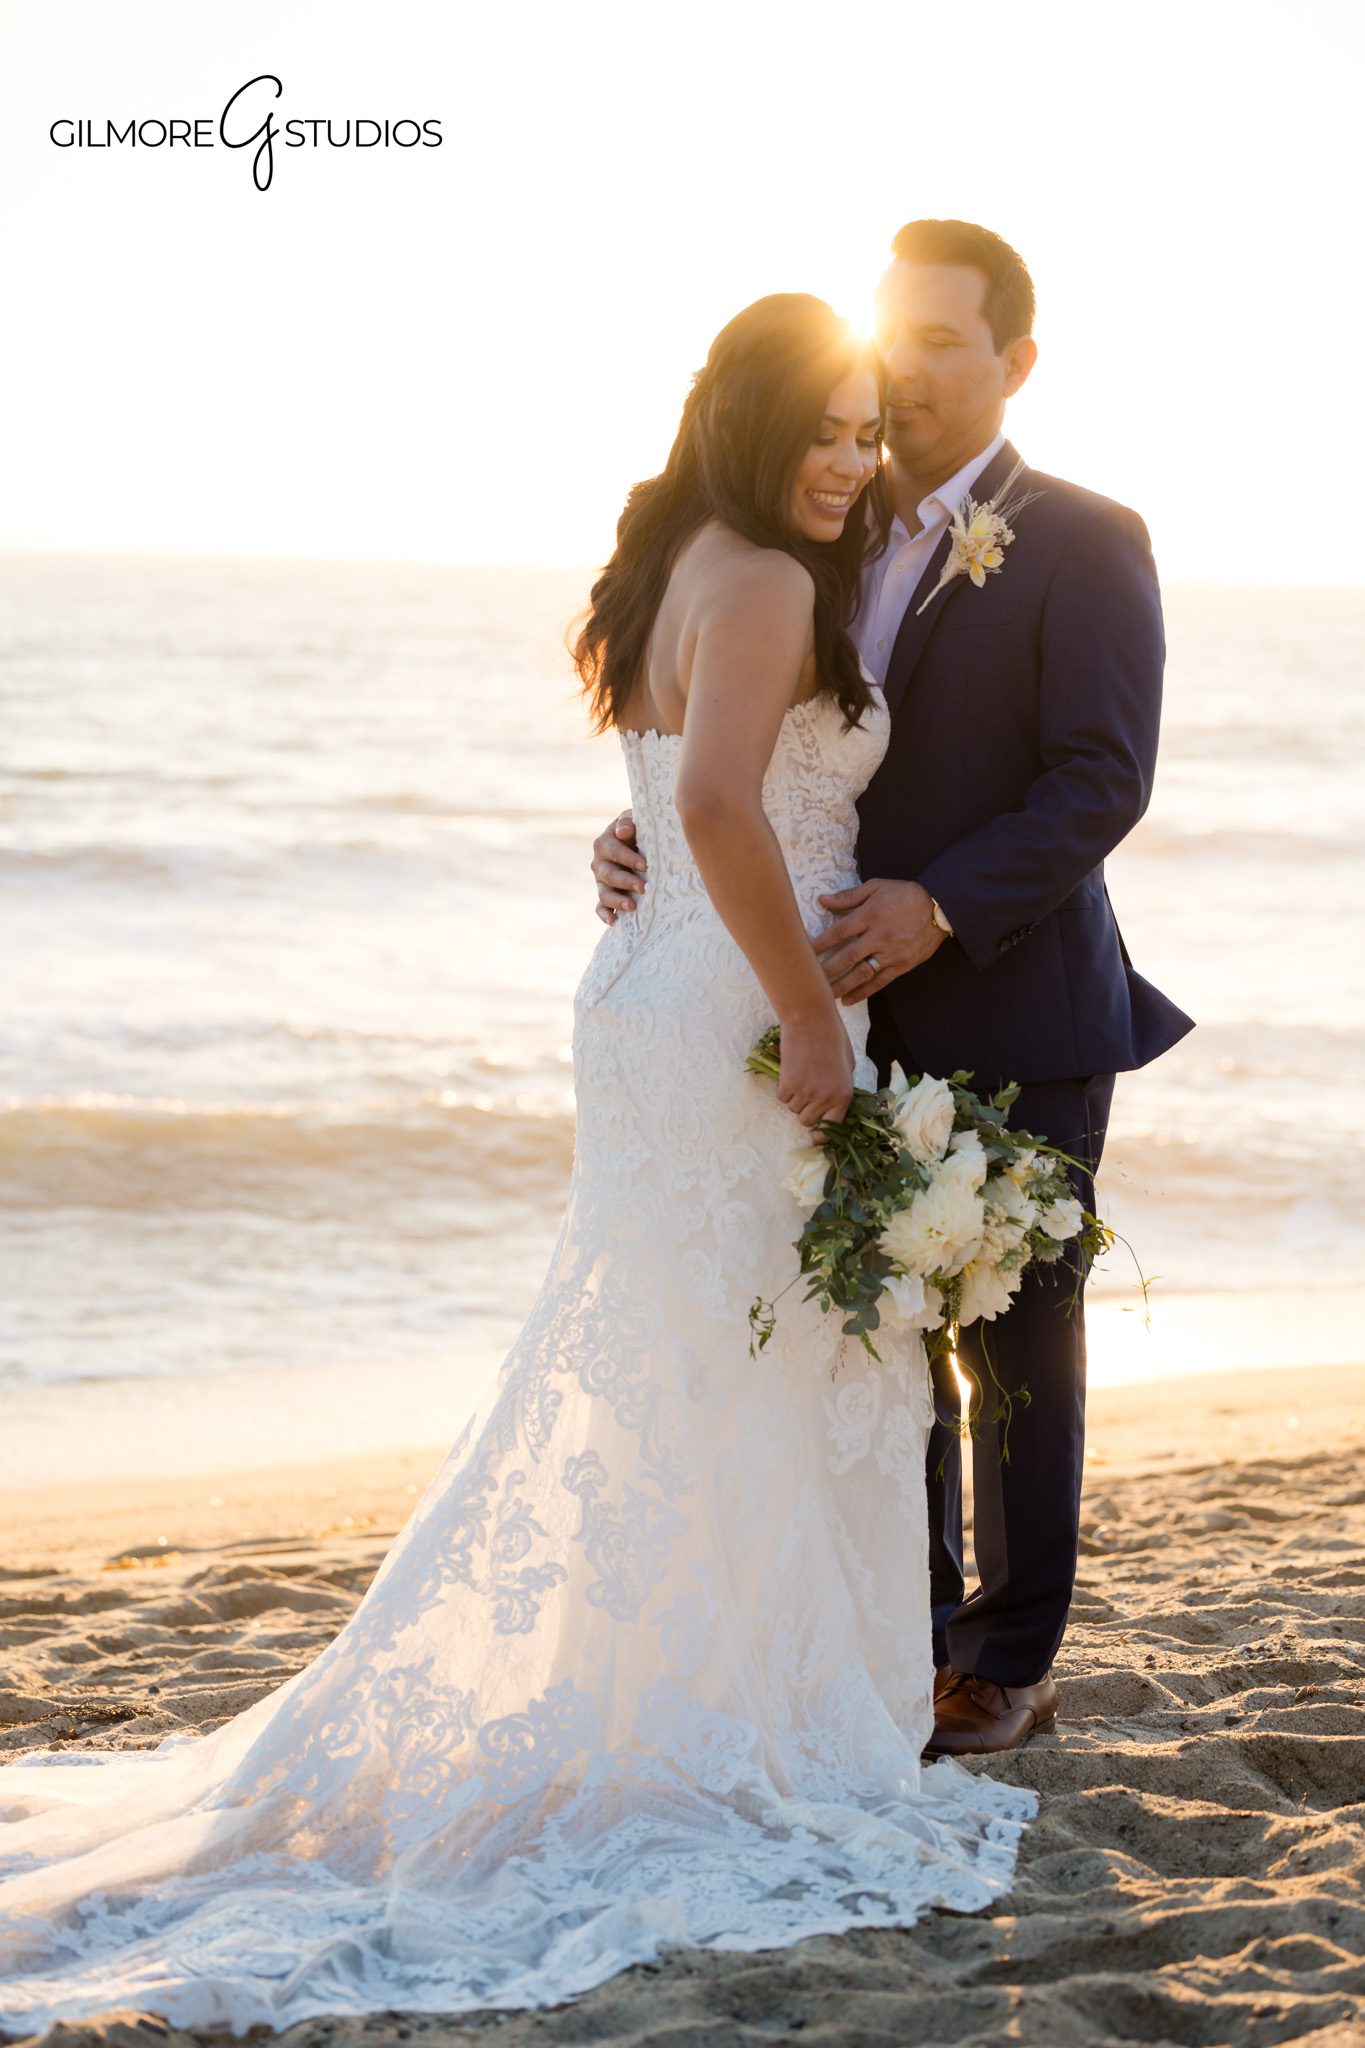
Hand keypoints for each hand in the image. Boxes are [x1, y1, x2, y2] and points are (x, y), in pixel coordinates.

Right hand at [591, 811, 646, 924]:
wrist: (641, 844)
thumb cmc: (640, 830)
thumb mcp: (635, 819)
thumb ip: (628, 821)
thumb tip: (624, 831)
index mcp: (604, 843)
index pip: (613, 851)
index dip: (628, 858)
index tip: (645, 865)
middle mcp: (599, 863)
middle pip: (608, 875)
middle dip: (625, 882)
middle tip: (643, 887)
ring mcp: (601, 882)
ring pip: (604, 894)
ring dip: (617, 901)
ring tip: (633, 906)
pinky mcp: (605, 896)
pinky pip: (600, 908)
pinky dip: (604, 915)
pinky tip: (614, 922)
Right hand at [777, 1010, 855, 1128]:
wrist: (811, 1020)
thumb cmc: (832, 1038)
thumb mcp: (847, 1066)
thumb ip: (840, 1088)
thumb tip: (830, 1106)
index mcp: (843, 1095)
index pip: (831, 1127)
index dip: (822, 1133)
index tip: (816, 1134)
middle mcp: (825, 1098)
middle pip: (807, 1121)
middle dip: (805, 1110)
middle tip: (806, 1092)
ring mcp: (805, 1092)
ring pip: (793, 1108)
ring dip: (795, 1096)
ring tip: (801, 1074)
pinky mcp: (787, 1084)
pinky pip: (782, 1097)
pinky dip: (784, 1088)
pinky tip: (791, 1070)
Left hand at [813, 878, 946, 1003]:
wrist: (939, 907)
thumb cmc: (904, 894)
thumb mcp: (876, 887)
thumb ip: (849, 896)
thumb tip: (822, 900)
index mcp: (871, 915)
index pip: (840, 931)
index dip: (820, 943)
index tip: (803, 952)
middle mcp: (880, 936)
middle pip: (848, 956)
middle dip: (826, 969)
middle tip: (808, 979)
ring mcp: (891, 953)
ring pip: (862, 973)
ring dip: (842, 986)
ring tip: (824, 995)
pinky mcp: (902, 965)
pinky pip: (880, 982)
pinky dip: (863, 992)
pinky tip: (848, 999)